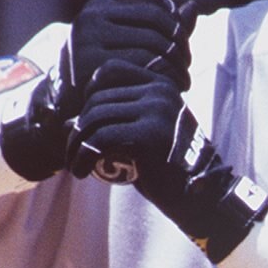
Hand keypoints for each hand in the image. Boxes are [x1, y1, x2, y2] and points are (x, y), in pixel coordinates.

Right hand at [0, 0, 194, 183]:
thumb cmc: (104, 76)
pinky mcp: (91, 63)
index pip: (153, 2)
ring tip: (182, 82)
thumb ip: (162, 28)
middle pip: (156, 23)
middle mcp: (91, 17)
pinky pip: (142, 65)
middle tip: (187, 67)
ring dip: (176, 64)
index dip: (176, 22)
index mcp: (100, 7)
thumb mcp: (130, 46)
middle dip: (180, 46)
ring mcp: (88, 38)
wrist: (64, 109)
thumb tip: (193, 6)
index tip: (183, 44)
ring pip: (153, 44)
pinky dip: (162, 77)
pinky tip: (168, 89)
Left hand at [68, 61, 267, 261]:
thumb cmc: (169, 170)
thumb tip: (66, 122)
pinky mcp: (148, 135)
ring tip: (75, 165)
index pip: (111, 70)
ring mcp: (156, 111)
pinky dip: (84, 155)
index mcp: (161, 85)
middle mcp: (160, 92)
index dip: (89, 92)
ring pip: (96, 118)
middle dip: (78, 128)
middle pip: (99, 98)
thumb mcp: (143, 137)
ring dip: (76, 144)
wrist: (201, 197)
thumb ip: (115, 123)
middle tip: (73, 153)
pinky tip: (81, 171)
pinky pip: (101, 139)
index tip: (84, 123)